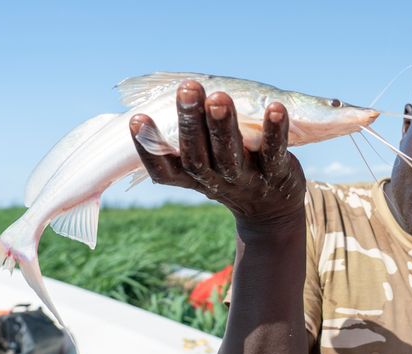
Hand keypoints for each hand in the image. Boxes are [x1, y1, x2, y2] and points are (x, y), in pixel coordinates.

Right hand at [129, 80, 305, 224]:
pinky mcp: (275, 173)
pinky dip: (274, 131)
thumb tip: (163, 88)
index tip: (136, 118)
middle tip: (186, 88)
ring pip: (229, 153)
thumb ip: (187, 133)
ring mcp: (244, 179)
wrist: (271, 207)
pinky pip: (274, 151)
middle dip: (189, 121)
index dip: (147, 147)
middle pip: (196, 155)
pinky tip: (274, 109)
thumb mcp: (203, 159)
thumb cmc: (228, 169)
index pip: (162, 169)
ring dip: (223, 124)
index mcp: (189, 176)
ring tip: (218, 97)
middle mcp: (213, 179)